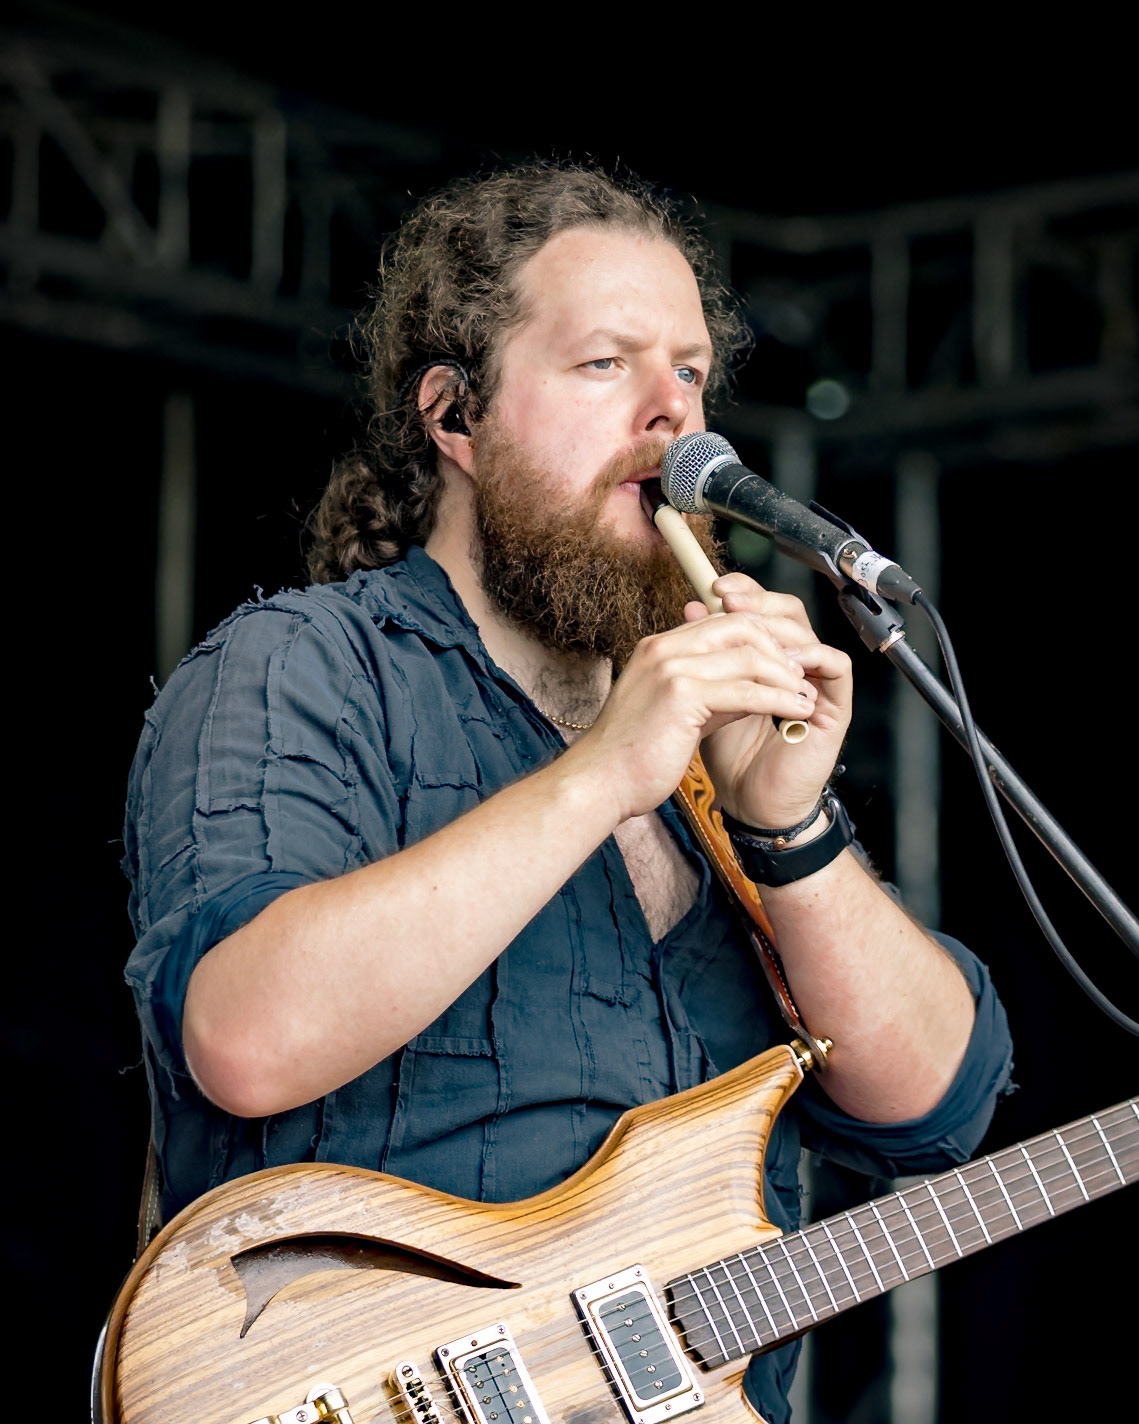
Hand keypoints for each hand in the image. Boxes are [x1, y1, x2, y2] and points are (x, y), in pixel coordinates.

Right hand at [567, 593, 825, 822]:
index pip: (723, 622)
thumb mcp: (676, 712)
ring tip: (805, 696)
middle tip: (801, 676)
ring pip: (749, 655)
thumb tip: (755, 687)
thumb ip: (711, 692)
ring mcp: (671, 668)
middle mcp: (664, 649)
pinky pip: (746, 690)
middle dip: (779, 650)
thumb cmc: (632, 755)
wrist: (599, 782)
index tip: (784, 664)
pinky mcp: (681, 695)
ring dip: (785, 675)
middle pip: (741, 627)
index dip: (761, 639)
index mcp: (658, 648)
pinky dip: (779, 699)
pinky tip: (797, 711)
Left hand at [689, 572, 851, 828]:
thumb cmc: (729, 755)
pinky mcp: (835, 708)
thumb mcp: (710, 694)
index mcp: (767, 662)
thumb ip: (706, 655)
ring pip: (808, 634)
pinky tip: (779, 657)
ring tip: (746, 625)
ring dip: (777, 626)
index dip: (746, 594)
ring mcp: (816, 686)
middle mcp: (795, 669)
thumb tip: (691, 606)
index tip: (715, 587)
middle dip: (759, 602)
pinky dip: (810, 655)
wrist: (747, 803)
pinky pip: (835, 667)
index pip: (763, 613)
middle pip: (788, 615)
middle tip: (728, 598)